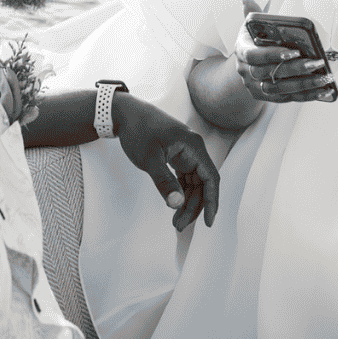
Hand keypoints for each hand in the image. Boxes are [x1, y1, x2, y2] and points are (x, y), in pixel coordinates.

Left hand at [115, 95, 219, 230]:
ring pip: (194, 183)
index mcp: (194, 147)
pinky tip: (174, 204)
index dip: (212, 201)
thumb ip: (164, 182)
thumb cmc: (137, 131)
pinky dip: (181, 192)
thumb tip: (177, 204)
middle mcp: (195, 150)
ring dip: (187, 202)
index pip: (211, 179)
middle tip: (180, 226)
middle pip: (202, 185)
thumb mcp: (149, 159)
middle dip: (193, 206)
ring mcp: (187, 153)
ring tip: (176, 221)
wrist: (125, 112)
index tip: (208, 222)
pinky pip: (185, 178)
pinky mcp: (178, 156)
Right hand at [234, 0, 335, 105]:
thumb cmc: (253, 43)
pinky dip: (307, 96)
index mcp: (241, 51)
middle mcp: (246, 71)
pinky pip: (288, 99)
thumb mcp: (250, 27)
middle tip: (316, 63)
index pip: (254, 56)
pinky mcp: (267, 97)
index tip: (294, 51)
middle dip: (295, 70)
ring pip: (280, 89)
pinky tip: (323, 91)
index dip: (273, 55)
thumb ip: (251, 13)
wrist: (246, 67)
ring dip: (305, 85)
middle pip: (270, 74)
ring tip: (325, 78)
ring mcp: (255, 87)